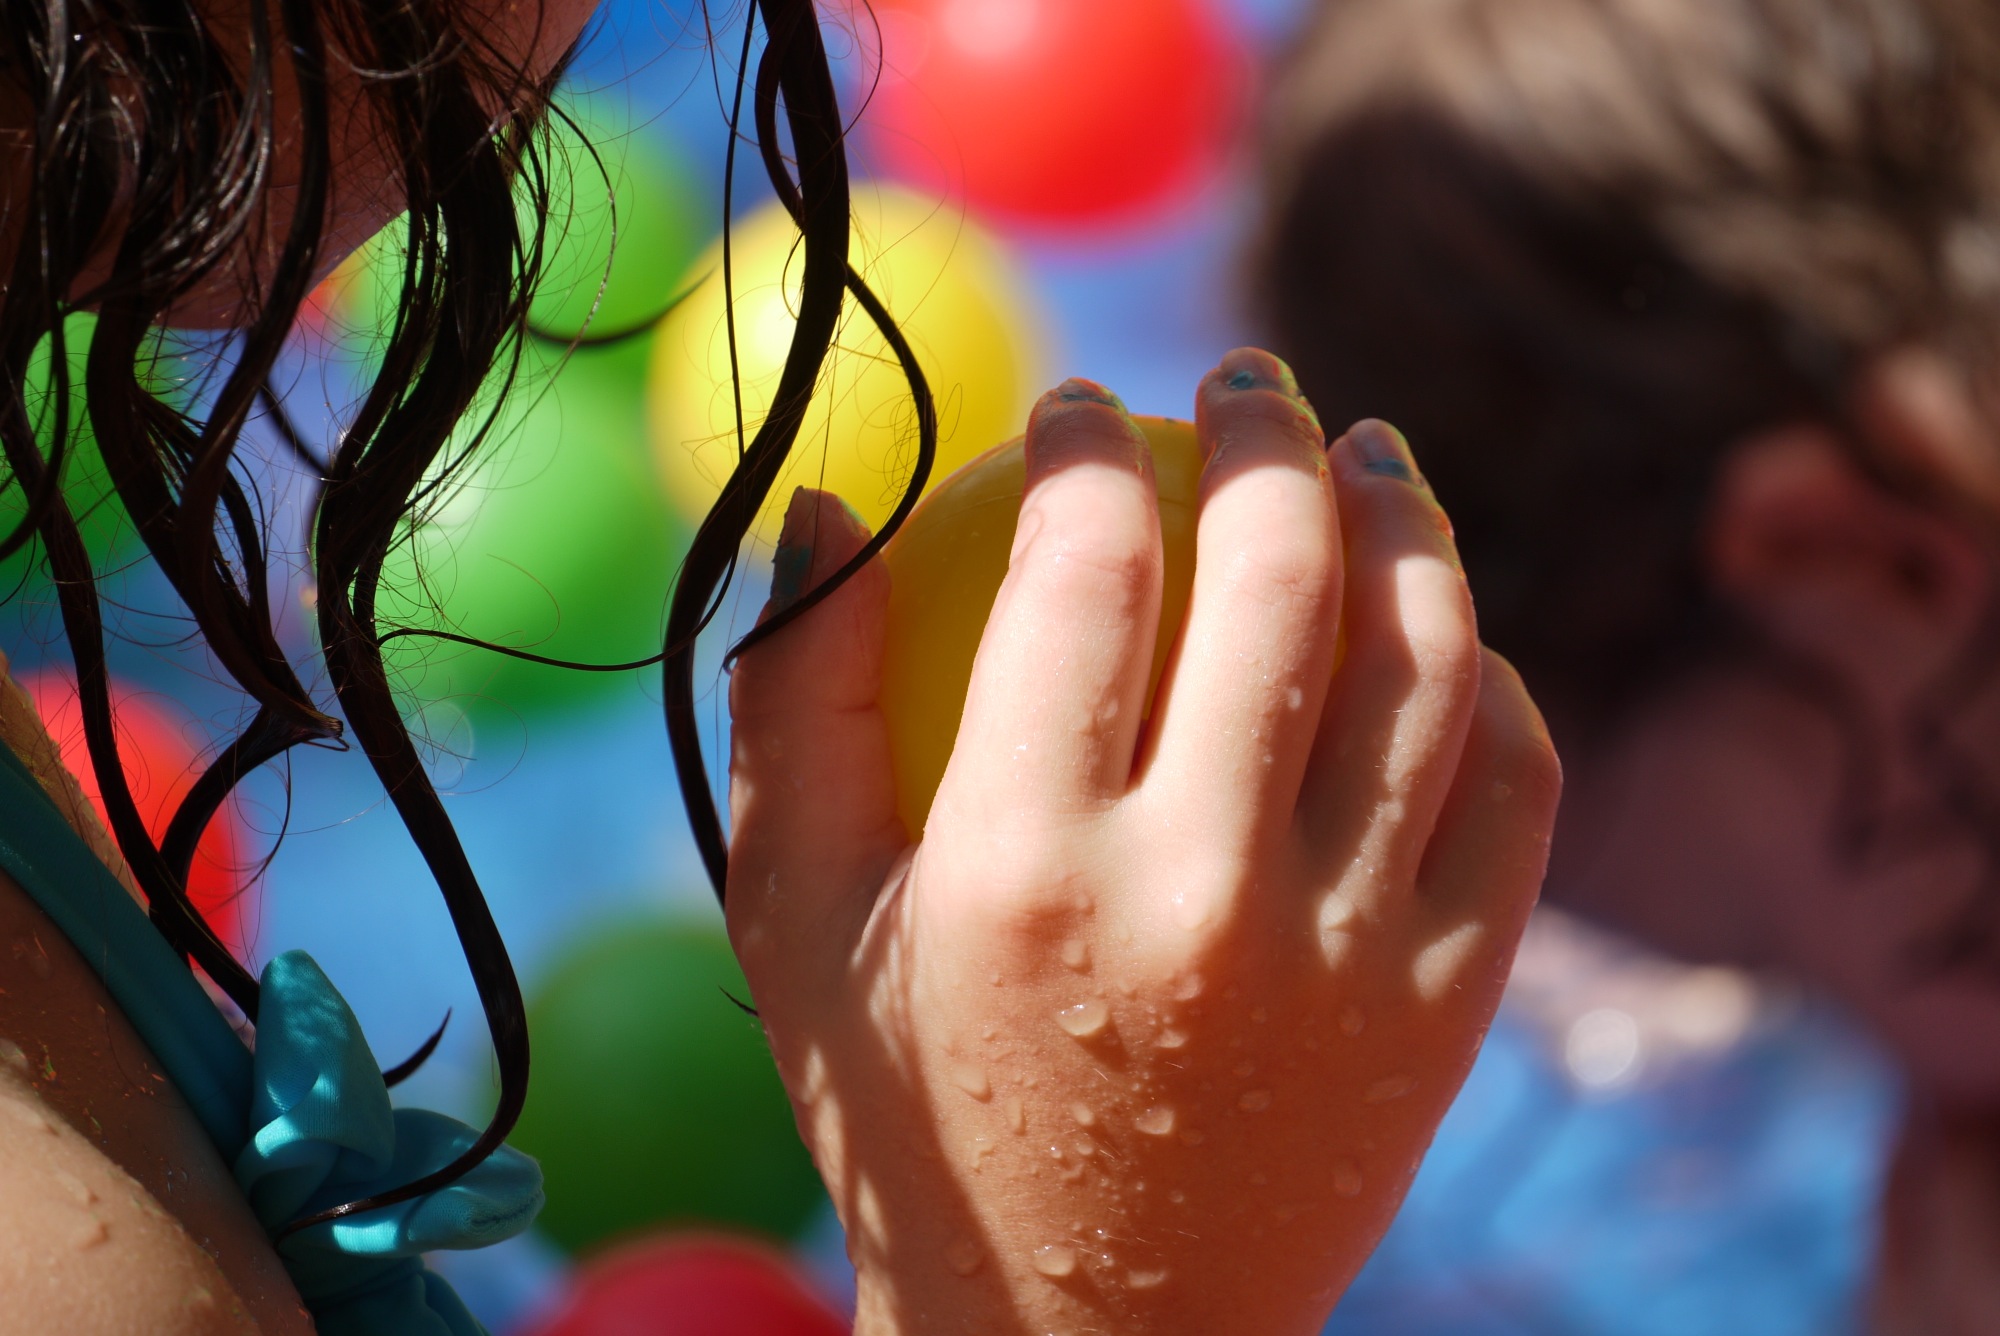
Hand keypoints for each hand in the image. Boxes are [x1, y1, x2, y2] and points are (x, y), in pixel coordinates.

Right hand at [725, 348, 1559, 1334]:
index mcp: (1022, 867)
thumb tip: (829, 495)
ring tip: (1368, 458)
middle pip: (1281, 572)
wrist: (1092, 1332)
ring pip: (1428, 653)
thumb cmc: (913, 1108)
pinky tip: (1441, 636)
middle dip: (1266, 428)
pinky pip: (1514, 780)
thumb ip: (794, 699)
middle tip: (1246, 383)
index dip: (1083, 445)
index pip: (1077, 569)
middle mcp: (1203, 898)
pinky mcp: (1454, 1002)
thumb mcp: (794, 919)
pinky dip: (1489, 677)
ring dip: (1407, 514)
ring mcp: (1353, 953)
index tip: (1077, 407)